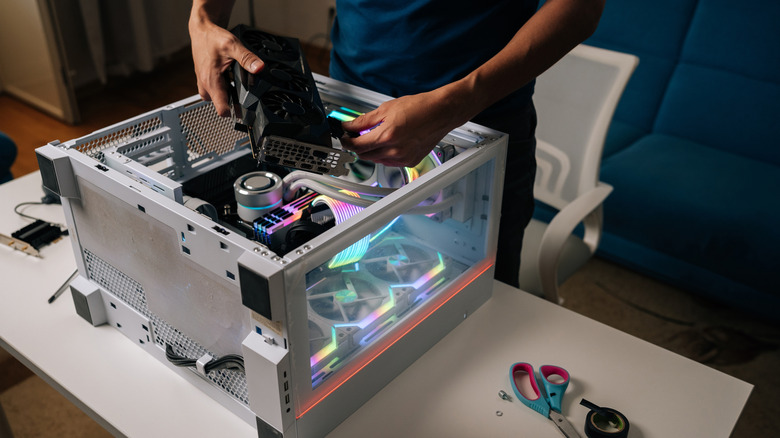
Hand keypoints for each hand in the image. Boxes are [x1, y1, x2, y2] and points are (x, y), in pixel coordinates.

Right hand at [188, 13, 262, 115]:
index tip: (246, 111)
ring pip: (218, 99)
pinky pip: (215, 91)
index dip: (235, 112)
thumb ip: (247, 58)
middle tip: (245, 91)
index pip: (222, 109)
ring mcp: (204, 84)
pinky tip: (231, 79)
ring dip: (229, 94)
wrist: (202, 30)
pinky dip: (224, 88)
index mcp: (211, 81)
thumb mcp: (233, 45)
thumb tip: (259, 68)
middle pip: (221, 105)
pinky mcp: (205, 80)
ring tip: (237, 82)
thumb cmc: (213, 38)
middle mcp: (205, 85)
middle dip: (234, 102)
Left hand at [340, 88, 470, 167]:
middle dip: (358, 146)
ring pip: (377, 160)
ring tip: (375, 136)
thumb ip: (364, 120)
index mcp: (387, 136)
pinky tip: (388, 142)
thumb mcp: (386, 108)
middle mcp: (395, 151)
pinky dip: (384, 154)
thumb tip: (349, 125)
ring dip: (371, 150)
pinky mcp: (410, 162)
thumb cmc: (419, 107)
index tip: (343, 136)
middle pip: (365, 155)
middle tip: (356, 135)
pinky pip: (389, 162)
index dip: (347, 141)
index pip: (358, 146)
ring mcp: (403, 158)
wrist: (441, 112)